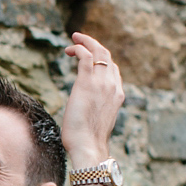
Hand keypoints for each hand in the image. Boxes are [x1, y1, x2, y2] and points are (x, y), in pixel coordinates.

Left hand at [62, 32, 124, 167]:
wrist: (88, 146)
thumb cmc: (88, 140)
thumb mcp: (96, 120)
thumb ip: (95, 109)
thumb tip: (84, 110)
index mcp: (117, 95)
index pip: (113, 69)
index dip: (101, 60)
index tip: (89, 56)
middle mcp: (112, 86)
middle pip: (108, 56)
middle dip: (94, 44)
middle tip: (79, 39)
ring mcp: (101, 84)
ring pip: (99, 52)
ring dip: (86, 42)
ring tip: (74, 39)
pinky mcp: (87, 83)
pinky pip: (86, 56)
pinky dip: (79, 48)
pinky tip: (69, 50)